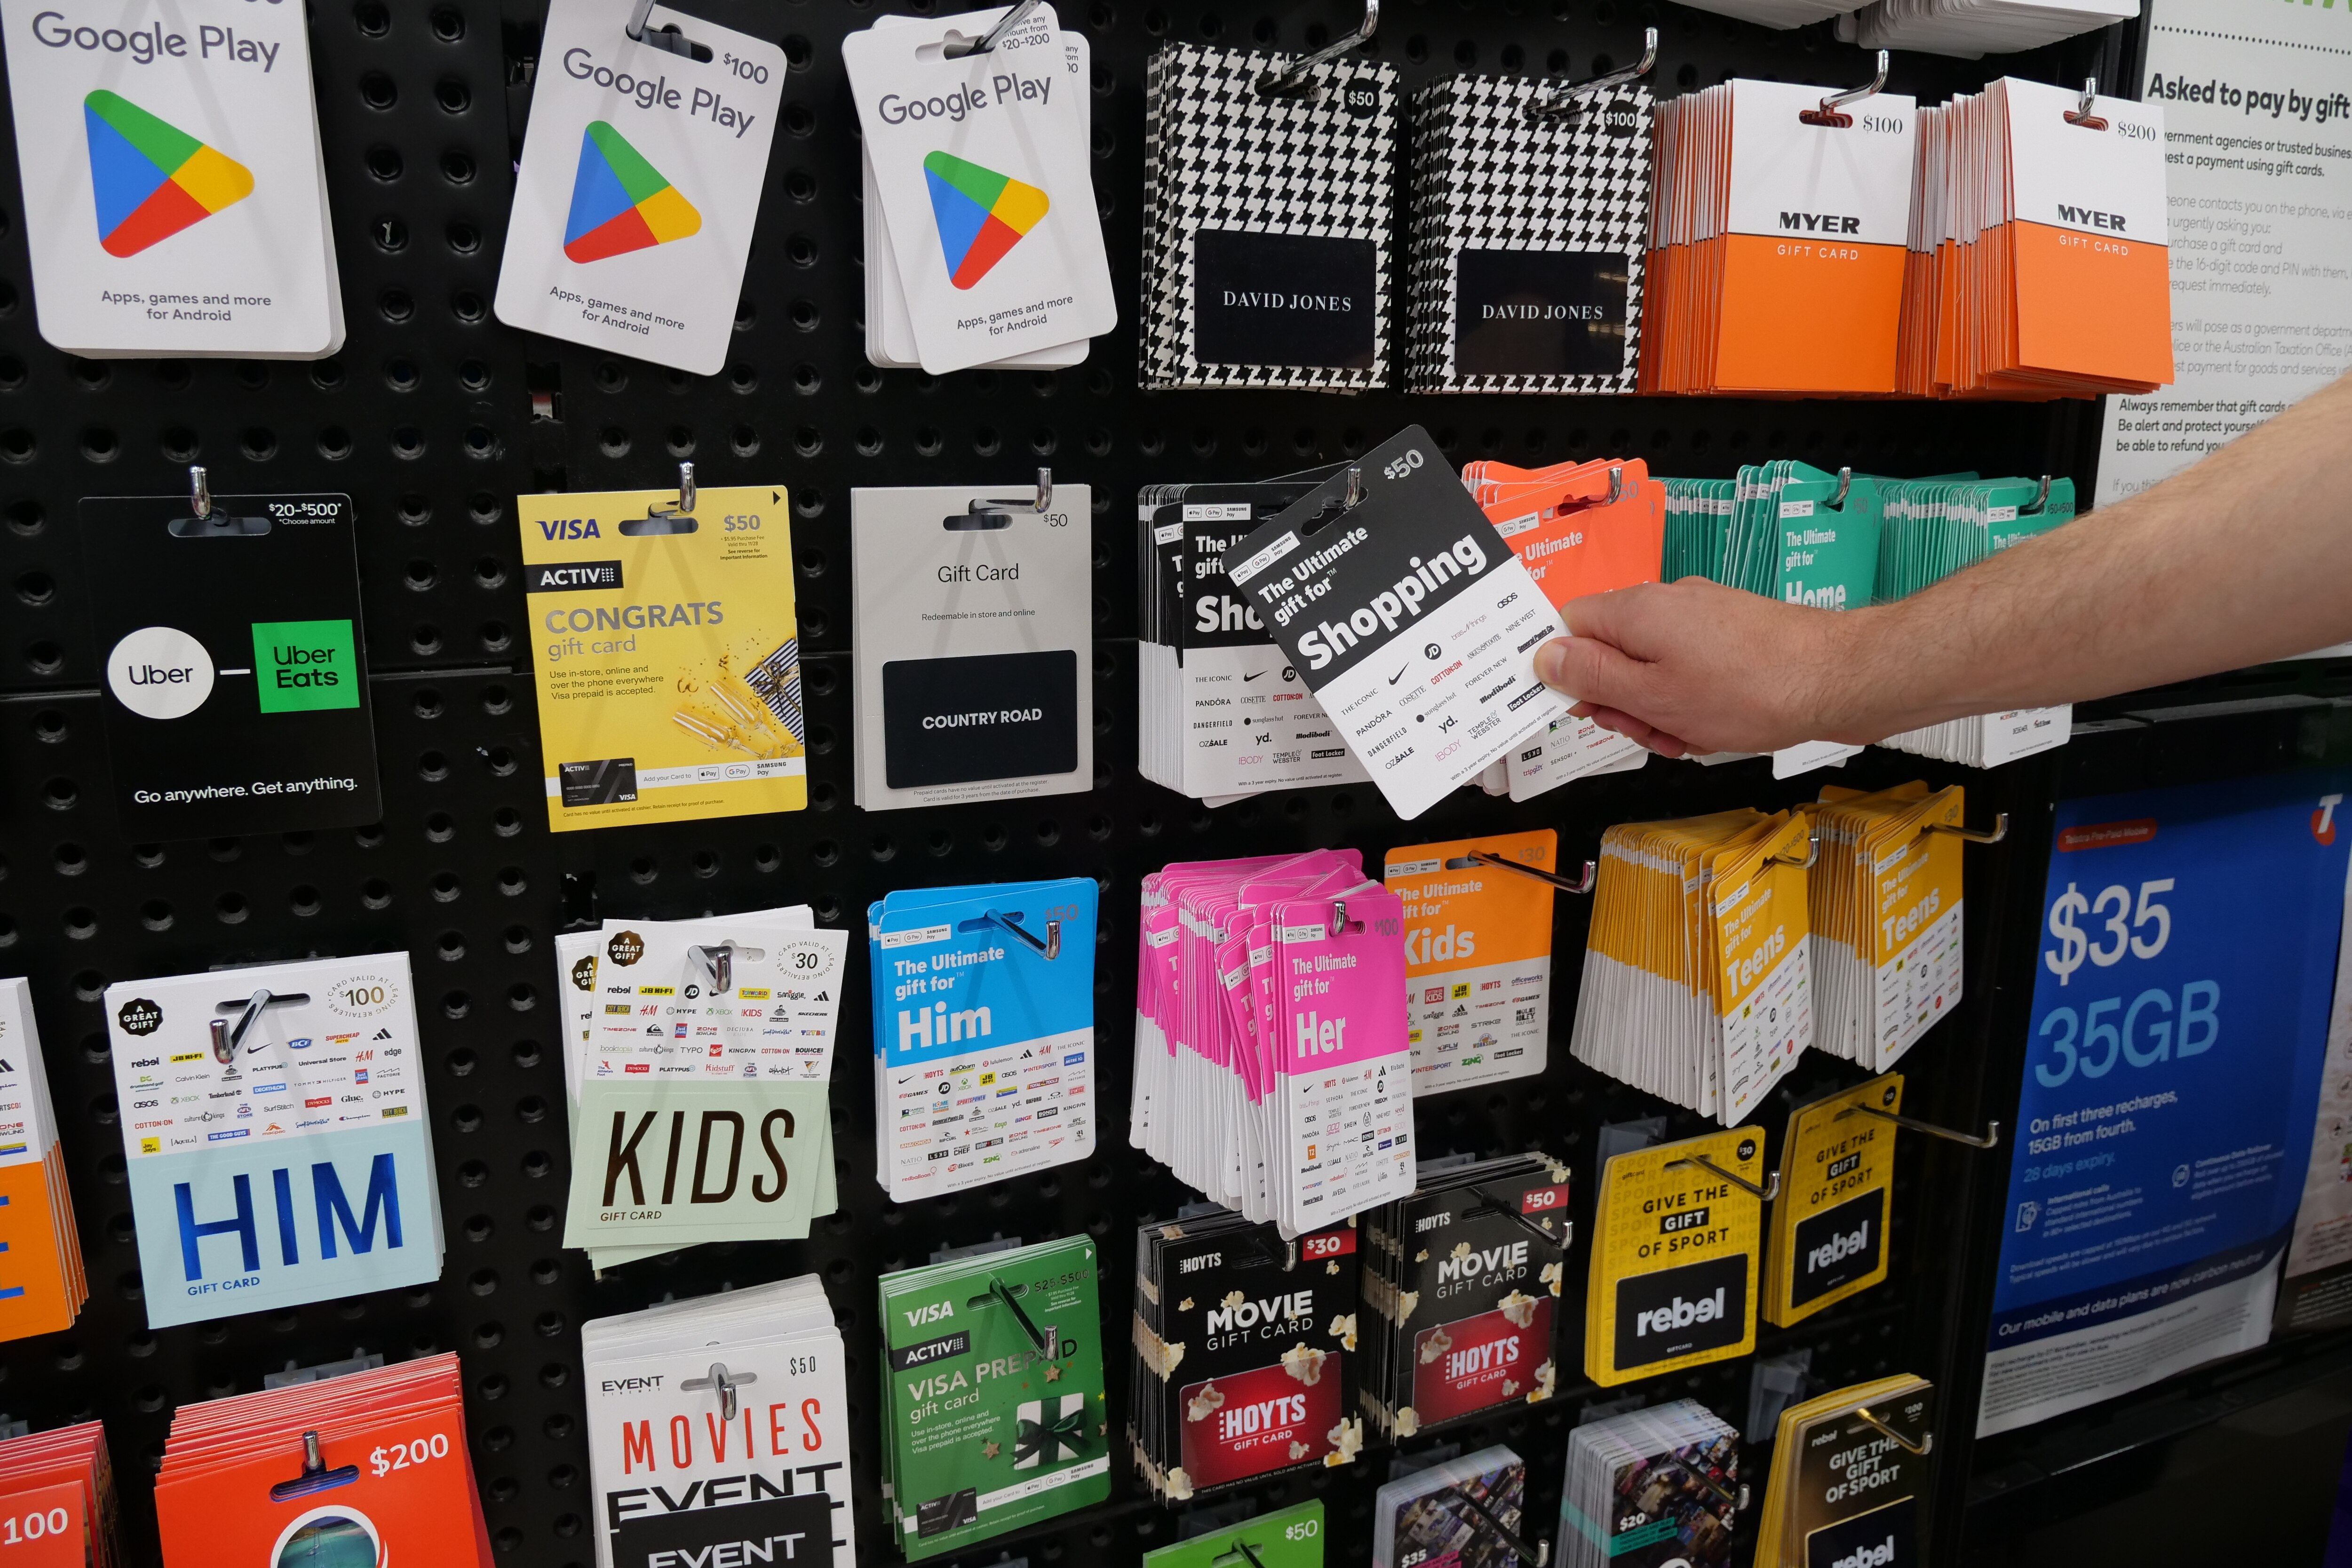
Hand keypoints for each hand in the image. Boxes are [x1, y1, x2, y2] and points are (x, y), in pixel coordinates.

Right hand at [1533, 580, 1864, 756]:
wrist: (1837, 679)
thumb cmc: (1750, 689)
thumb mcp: (1653, 696)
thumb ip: (1593, 677)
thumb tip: (1545, 657)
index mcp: (1636, 611)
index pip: (1569, 625)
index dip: (1567, 670)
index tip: (1581, 706)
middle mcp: (1665, 603)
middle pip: (1610, 651)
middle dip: (1621, 700)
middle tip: (1647, 728)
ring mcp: (1700, 616)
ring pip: (1651, 667)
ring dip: (1658, 708)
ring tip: (1690, 732)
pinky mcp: (1729, 633)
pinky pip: (1687, 668)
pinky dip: (1690, 700)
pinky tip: (1713, 724)